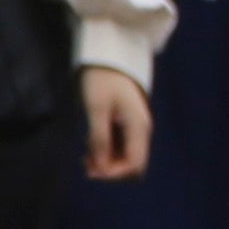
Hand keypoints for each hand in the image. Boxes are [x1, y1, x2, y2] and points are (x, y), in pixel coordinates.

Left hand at [79, 66, 151, 181]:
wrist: (109, 55)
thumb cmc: (102, 78)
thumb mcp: (97, 107)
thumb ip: (99, 137)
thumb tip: (101, 166)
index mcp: (138, 127)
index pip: (134, 164)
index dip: (113, 173)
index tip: (92, 169)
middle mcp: (142, 131)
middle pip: (134, 165)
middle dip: (111, 170)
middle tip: (86, 164)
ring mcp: (136, 128)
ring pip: (127, 158)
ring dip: (108, 163)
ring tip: (86, 156)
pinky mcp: (128, 125)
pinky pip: (122, 148)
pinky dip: (107, 153)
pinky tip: (91, 146)